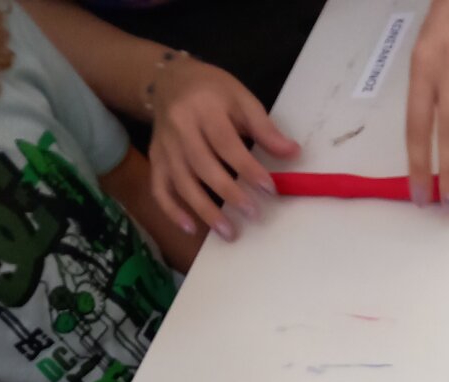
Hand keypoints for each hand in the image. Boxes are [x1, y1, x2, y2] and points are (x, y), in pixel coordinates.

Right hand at [148, 56, 299, 238]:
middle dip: (229, 193)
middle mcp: (180, 127)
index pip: (226, 142)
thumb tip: (293, 152)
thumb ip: (264, 127)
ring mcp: (164, 146)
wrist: (169, 81)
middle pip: (203, 165)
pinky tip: (191, 229)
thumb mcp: (240, 98)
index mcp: (203, 107)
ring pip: (182, 182)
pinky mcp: (155, 159)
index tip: (270, 189)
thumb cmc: (212, 91)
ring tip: (229, 232)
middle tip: (253, 214)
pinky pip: (159, 189)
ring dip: (205, 211)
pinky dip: (172, 211)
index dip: (247, 168)